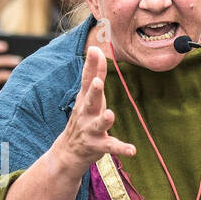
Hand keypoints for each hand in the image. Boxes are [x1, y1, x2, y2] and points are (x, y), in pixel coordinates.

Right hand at [49, 45, 135, 179]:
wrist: (68, 151)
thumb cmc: (83, 117)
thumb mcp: (86, 95)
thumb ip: (93, 73)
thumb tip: (95, 48)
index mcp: (85, 99)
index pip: (87, 80)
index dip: (91, 66)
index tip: (94, 50)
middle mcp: (86, 113)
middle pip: (90, 100)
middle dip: (93, 92)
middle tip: (98, 82)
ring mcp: (91, 130)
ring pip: (99, 124)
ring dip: (104, 120)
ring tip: (110, 115)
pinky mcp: (98, 145)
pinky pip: (111, 146)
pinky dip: (121, 149)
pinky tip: (132, 150)